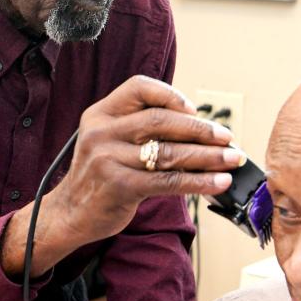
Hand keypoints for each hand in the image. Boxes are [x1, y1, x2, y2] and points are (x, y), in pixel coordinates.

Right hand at [0, 75, 243, 277]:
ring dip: (207, 157)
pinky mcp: (120, 186)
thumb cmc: (99, 176)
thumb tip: (198, 128)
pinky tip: (218, 183)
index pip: (139, 88)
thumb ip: (139, 128)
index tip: (195, 110)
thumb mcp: (107, 141)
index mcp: (100, 114)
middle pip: (161, 120)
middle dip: (200, 129)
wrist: (69, 212)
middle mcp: (102, 132)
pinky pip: (168, 181)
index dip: (171, 95)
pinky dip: (199, 182)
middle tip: (226, 138)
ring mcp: (108, 159)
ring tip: (231, 160)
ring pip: (169, 153)